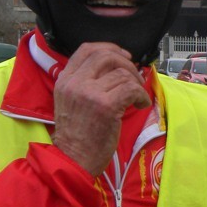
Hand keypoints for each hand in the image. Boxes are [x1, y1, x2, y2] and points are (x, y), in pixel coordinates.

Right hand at [52, 43, 151, 176]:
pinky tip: (140, 105)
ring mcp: (90, 93)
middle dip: (126, 62)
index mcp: (65, 80)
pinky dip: (141, 95)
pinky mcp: (106, 106)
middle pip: (106, 56)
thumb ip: (84, 83)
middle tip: (135, 76)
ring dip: (136, 83)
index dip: (109, 47)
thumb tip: (115, 68)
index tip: (123, 55)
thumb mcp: (70, 102)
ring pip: (122, 74)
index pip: (86, 49)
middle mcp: (75, 83)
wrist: (73, 159)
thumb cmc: (77, 135)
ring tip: (137, 97)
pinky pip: (131, 89)